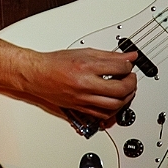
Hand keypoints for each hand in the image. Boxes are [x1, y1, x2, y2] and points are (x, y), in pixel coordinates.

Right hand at [19, 48, 137, 120]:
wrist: (36, 75)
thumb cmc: (55, 64)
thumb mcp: (84, 53)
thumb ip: (109, 56)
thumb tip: (128, 57)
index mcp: (86, 67)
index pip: (119, 67)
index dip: (128, 65)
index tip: (127, 64)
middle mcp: (85, 84)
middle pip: (120, 89)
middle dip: (131, 83)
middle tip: (130, 78)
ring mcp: (82, 98)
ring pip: (114, 105)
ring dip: (126, 98)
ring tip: (125, 90)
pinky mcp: (79, 107)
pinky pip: (102, 114)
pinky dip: (113, 110)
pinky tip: (114, 102)